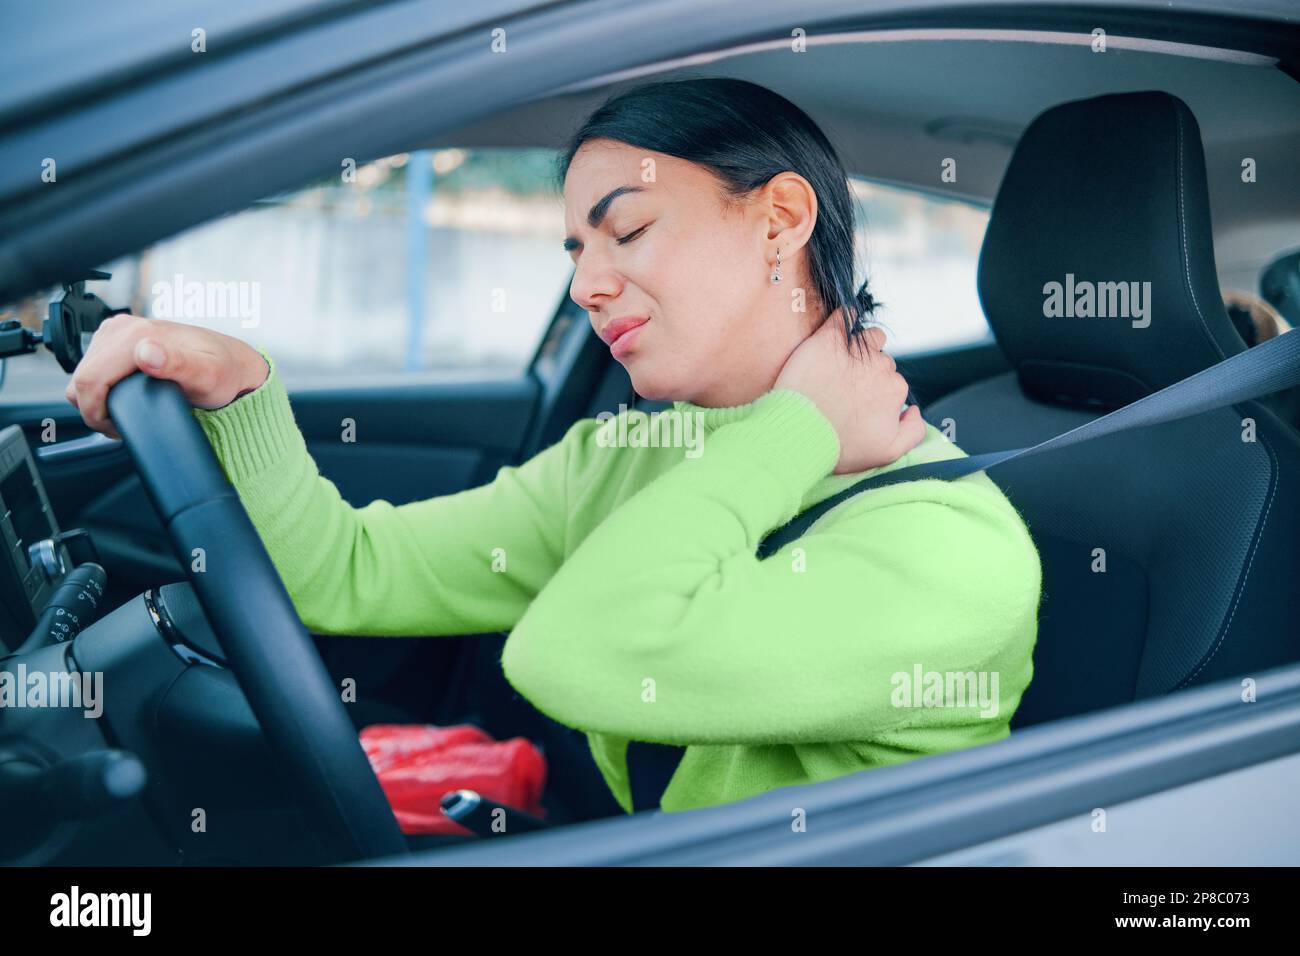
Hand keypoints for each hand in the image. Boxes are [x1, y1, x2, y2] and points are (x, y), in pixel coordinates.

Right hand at [64, 315, 269, 439]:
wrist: (231, 364)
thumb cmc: (223, 372)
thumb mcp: (207, 375)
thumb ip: (178, 364)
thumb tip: (146, 352)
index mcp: (136, 335)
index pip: (89, 380)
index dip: (96, 413)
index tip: (118, 429)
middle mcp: (123, 328)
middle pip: (81, 378)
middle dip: (95, 409)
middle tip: (124, 425)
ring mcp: (117, 331)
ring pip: (83, 374)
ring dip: (96, 399)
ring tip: (126, 412)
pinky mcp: (116, 339)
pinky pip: (91, 368)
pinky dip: (101, 388)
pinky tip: (123, 397)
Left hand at [774, 311, 925, 473]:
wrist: (800, 433)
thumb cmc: (839, 446)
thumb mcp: (887, 452)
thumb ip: (913, 432)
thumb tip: (913, 409)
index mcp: (895, 389)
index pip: (891, 382)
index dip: (875, 393)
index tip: (857, 403)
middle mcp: (880, 367)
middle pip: (880, 362)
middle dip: (867, 372)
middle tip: (843, 389)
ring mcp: (856, 351)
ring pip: (867, 339)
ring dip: (860, 346)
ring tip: (841, 362)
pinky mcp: (829, 340)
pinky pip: (843, 317)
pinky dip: (845, 317)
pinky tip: (843, 320)